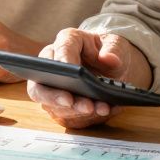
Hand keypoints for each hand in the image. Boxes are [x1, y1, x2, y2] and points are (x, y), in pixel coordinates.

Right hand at [26, 29, 150, 129]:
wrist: (110, 66)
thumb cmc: (108, 51)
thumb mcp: (116, 45)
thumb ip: (114, 49)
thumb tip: (109, 59)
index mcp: (68, 41)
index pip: (61, 49)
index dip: (64, 61)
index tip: (72, 71)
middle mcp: (54, 63)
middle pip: (42, 82)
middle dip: (55, 95)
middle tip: (71, 101)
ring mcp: (53, 86)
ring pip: (52, 104)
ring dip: (74, 110)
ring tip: (97, 109)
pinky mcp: (60, 105)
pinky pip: (66, 116)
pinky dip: (83, 118)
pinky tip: (101, 112)